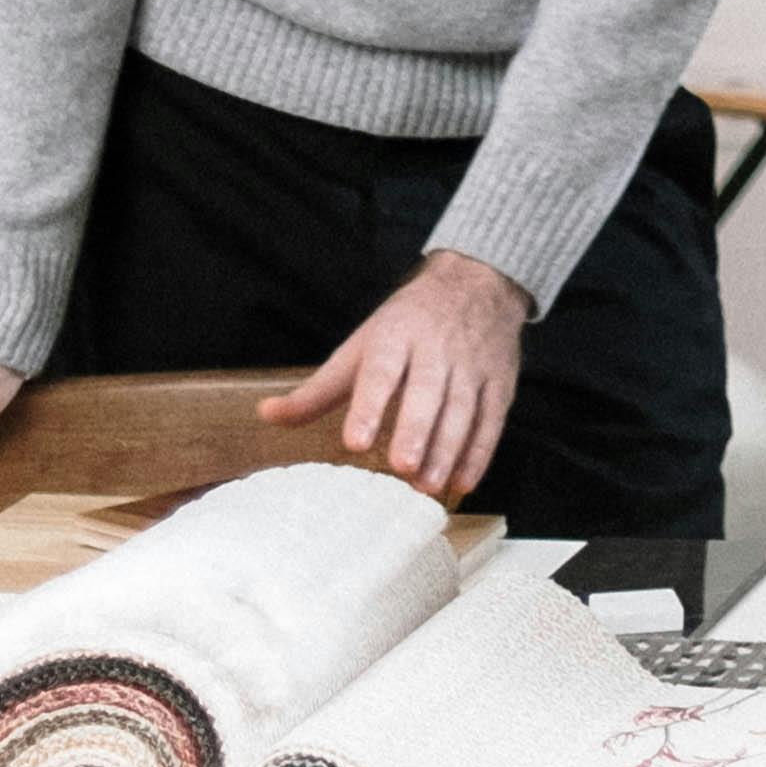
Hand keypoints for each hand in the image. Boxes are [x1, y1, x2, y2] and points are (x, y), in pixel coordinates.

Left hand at [261, 251, 530, 501]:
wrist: (478, 280)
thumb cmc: (408, 323)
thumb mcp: (363, 345)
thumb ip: (319, 389)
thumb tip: (266, 416)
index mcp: (396, 335)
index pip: (382, 370)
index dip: (370, 405)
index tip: (355, 440)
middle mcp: (437, 347)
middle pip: (428, 389)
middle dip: (416, 428)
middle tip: (402, 466)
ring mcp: (472, 363)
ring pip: (462, 407)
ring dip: (448, 448)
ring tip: (429, 485)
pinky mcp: (499, 379)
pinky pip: (492, 417)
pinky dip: (479, 451)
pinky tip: (463, 480)